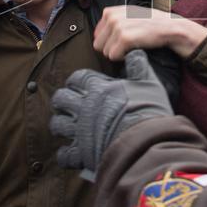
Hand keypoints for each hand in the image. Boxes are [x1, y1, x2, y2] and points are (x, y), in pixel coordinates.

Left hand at [50, 50, 171, 171]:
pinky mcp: (81, 153)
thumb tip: (134, 52)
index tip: (79, 84)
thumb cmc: (149, 111)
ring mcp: (80, 130)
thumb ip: (139, 67)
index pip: (77, 78)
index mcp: (98, 89)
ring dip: (60, 124)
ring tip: (66, 125)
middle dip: (62, 100)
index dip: (77, 81)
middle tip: (68, 104)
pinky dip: (65, 154)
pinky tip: (70, 152)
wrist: (146, 143)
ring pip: (57, 124)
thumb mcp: (149, 83)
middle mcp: (84, 107)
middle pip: (61, 98)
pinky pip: (64, 154)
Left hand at [93, 5, 206, 60]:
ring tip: (132, 46)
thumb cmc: (152, 25)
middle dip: (112, 49)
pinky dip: (124, 58)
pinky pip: (114, 56)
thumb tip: (97, 38)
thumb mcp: (130, 16)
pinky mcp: (124, 38)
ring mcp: (118, 27)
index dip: (109, 42)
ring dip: (119, 54)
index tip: (122, 41)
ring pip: (105, 52)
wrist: (171, 28)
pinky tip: (135, 50)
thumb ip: (113, 22)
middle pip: (98, 45)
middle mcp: (112, 17)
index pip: (97, 35)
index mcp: (110, 12)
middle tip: (128, 46)